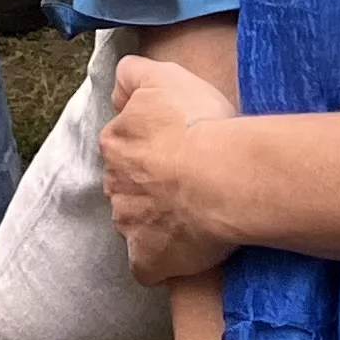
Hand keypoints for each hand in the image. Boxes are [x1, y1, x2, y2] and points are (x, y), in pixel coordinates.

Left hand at [103, 54, 239, 282]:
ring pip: (136, 223)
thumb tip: (118, 92)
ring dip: (157, 221)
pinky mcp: (147, 259)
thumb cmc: (199, 123)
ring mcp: (128, 224)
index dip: (152, 149)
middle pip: (128, 185)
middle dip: (150, 186)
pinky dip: (160, 260)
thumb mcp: (164, 75)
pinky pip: (147, 265)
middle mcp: (114, 183)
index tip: (179, 150)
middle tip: (189, 183)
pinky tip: (184, 250)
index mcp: (116, 142)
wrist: (224, 175)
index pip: (124, 146)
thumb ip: (132, 74)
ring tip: (194, 214)